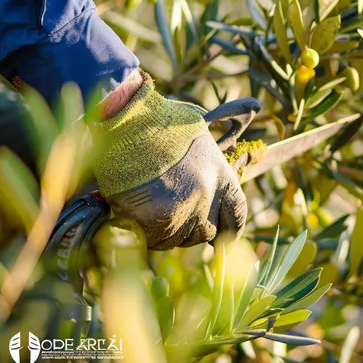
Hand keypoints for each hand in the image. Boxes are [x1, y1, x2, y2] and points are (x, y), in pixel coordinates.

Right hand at [90, 71, 246, 249]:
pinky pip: (153, 240)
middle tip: (172, 213)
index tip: (225, 237)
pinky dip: (144, 232)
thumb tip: (212, 180)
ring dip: (165, 230)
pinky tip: (135, 212)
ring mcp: (182, 210)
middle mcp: (207, 195)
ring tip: (149, 206)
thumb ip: (208, 163)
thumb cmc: (157, 122)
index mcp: (221, 173)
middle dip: (191, 228)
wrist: (125, 122)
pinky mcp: (155, 221)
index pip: (237, 213)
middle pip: (206, 232)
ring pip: (177, 239)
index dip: (231, 228)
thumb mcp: (198, 135)